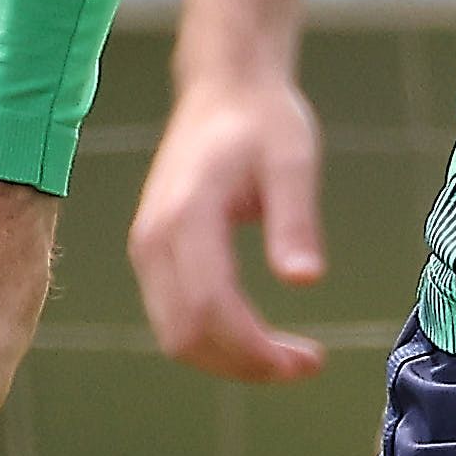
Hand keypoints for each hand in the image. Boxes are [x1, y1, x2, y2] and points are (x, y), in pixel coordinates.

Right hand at [130, 67, 327, 383]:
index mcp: (186, 215)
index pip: (211, 308)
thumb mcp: (293, 161)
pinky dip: (216, 342)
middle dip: (246, 366)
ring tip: (290, 359)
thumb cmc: (263, 121)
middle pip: (187, 336)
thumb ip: (296, 219)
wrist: (223, 90)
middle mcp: (153, 239)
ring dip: (231, 361)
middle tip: (305, 365)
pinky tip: (260, 339)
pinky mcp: (153, 255)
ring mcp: (146, 249)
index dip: (256, 350)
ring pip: (177, 336)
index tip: (308, 362)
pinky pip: (175, 318)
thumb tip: (305, 280)